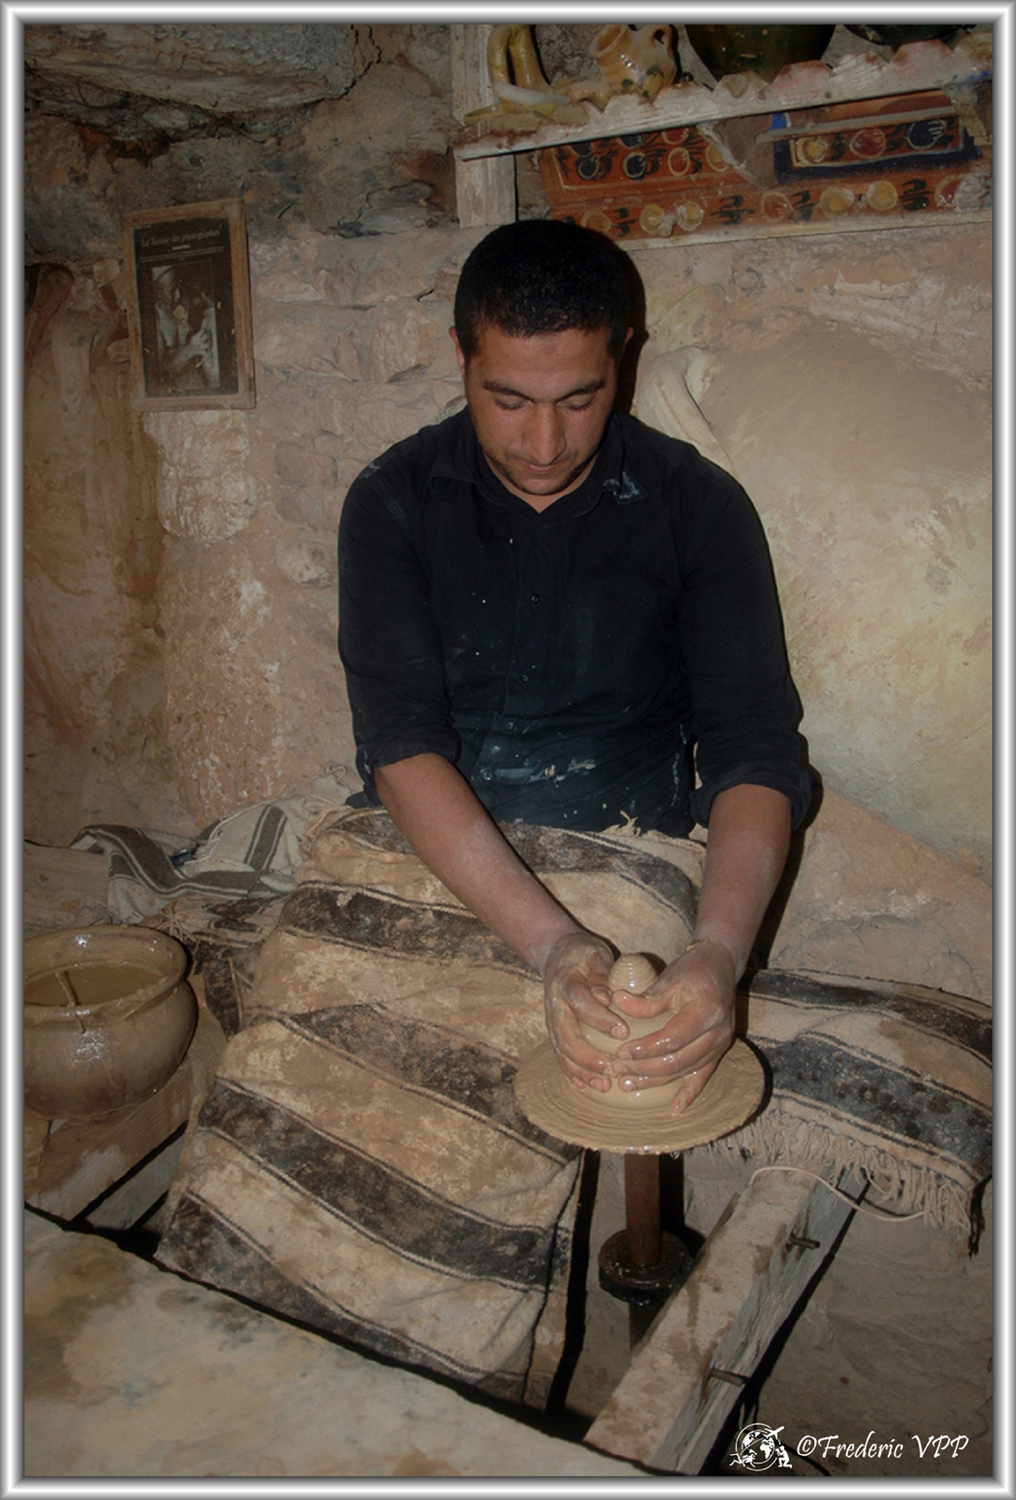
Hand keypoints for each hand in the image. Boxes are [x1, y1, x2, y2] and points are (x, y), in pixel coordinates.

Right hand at [542, 931, 624, 1092]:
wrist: (554, 954)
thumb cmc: (582, 953)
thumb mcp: (594, 952)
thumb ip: (600, 971)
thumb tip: (606, 996)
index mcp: (566, 981)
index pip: (581, 1002)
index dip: (600, 1018)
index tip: (623, 1031)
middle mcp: (555, 1004)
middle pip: (566, 1035)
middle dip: (588, 1055)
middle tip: (612, 1067)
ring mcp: (552, 1019)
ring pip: (561, 1049)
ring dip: (581, 1070)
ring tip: (604, 1084)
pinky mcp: (554, 1030)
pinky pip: (559, 1054)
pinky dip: (570, 1072)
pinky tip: (586, 1085)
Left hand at [607, 937, 736, 1112]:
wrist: (720, 965)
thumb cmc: (692, 970)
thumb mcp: (669, 978)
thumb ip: (647, 997)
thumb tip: (616, 1002)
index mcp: (707, 1011)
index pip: (672, 1039)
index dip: (645, 1049)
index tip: (621, 1052)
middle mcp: (718, 1032)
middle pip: (678, 1060)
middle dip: (645, 1069)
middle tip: (618, 1070)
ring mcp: (721, 1043)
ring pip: (686, 1070)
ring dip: (656, 1080)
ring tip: (628, 1083)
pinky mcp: (719, 1050)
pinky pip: (703, 1075)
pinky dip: (689, 1093)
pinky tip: (675, 1108)